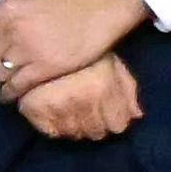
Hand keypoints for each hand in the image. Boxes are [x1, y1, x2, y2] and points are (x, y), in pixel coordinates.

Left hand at [0, 0, 152, 100]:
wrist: (109, 1)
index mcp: (6, 8)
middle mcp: (12, 32)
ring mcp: (30, 52)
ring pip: (0, 72)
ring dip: (0, 76)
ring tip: (5, 77)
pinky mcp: (48, 69)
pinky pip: (19, 87)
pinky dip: (10, 94)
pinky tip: (8, 97)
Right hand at [18, 51, 147, 147]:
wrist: (44, 37)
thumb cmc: (84, 52)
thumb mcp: (112, 65)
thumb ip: (127, 90)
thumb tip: (136, 116)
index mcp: (102, 88)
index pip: (117, 125)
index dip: (114, 120)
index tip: (108, 114)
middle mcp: (81, 101)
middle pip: (95, 133)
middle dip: (95, 124)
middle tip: (88, 112)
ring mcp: (56, 106)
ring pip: (73, 134)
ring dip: (75, 127)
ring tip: (72, 113)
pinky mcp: (34, 108)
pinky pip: (50, 132)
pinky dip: (55, 127)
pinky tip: (57, 114)